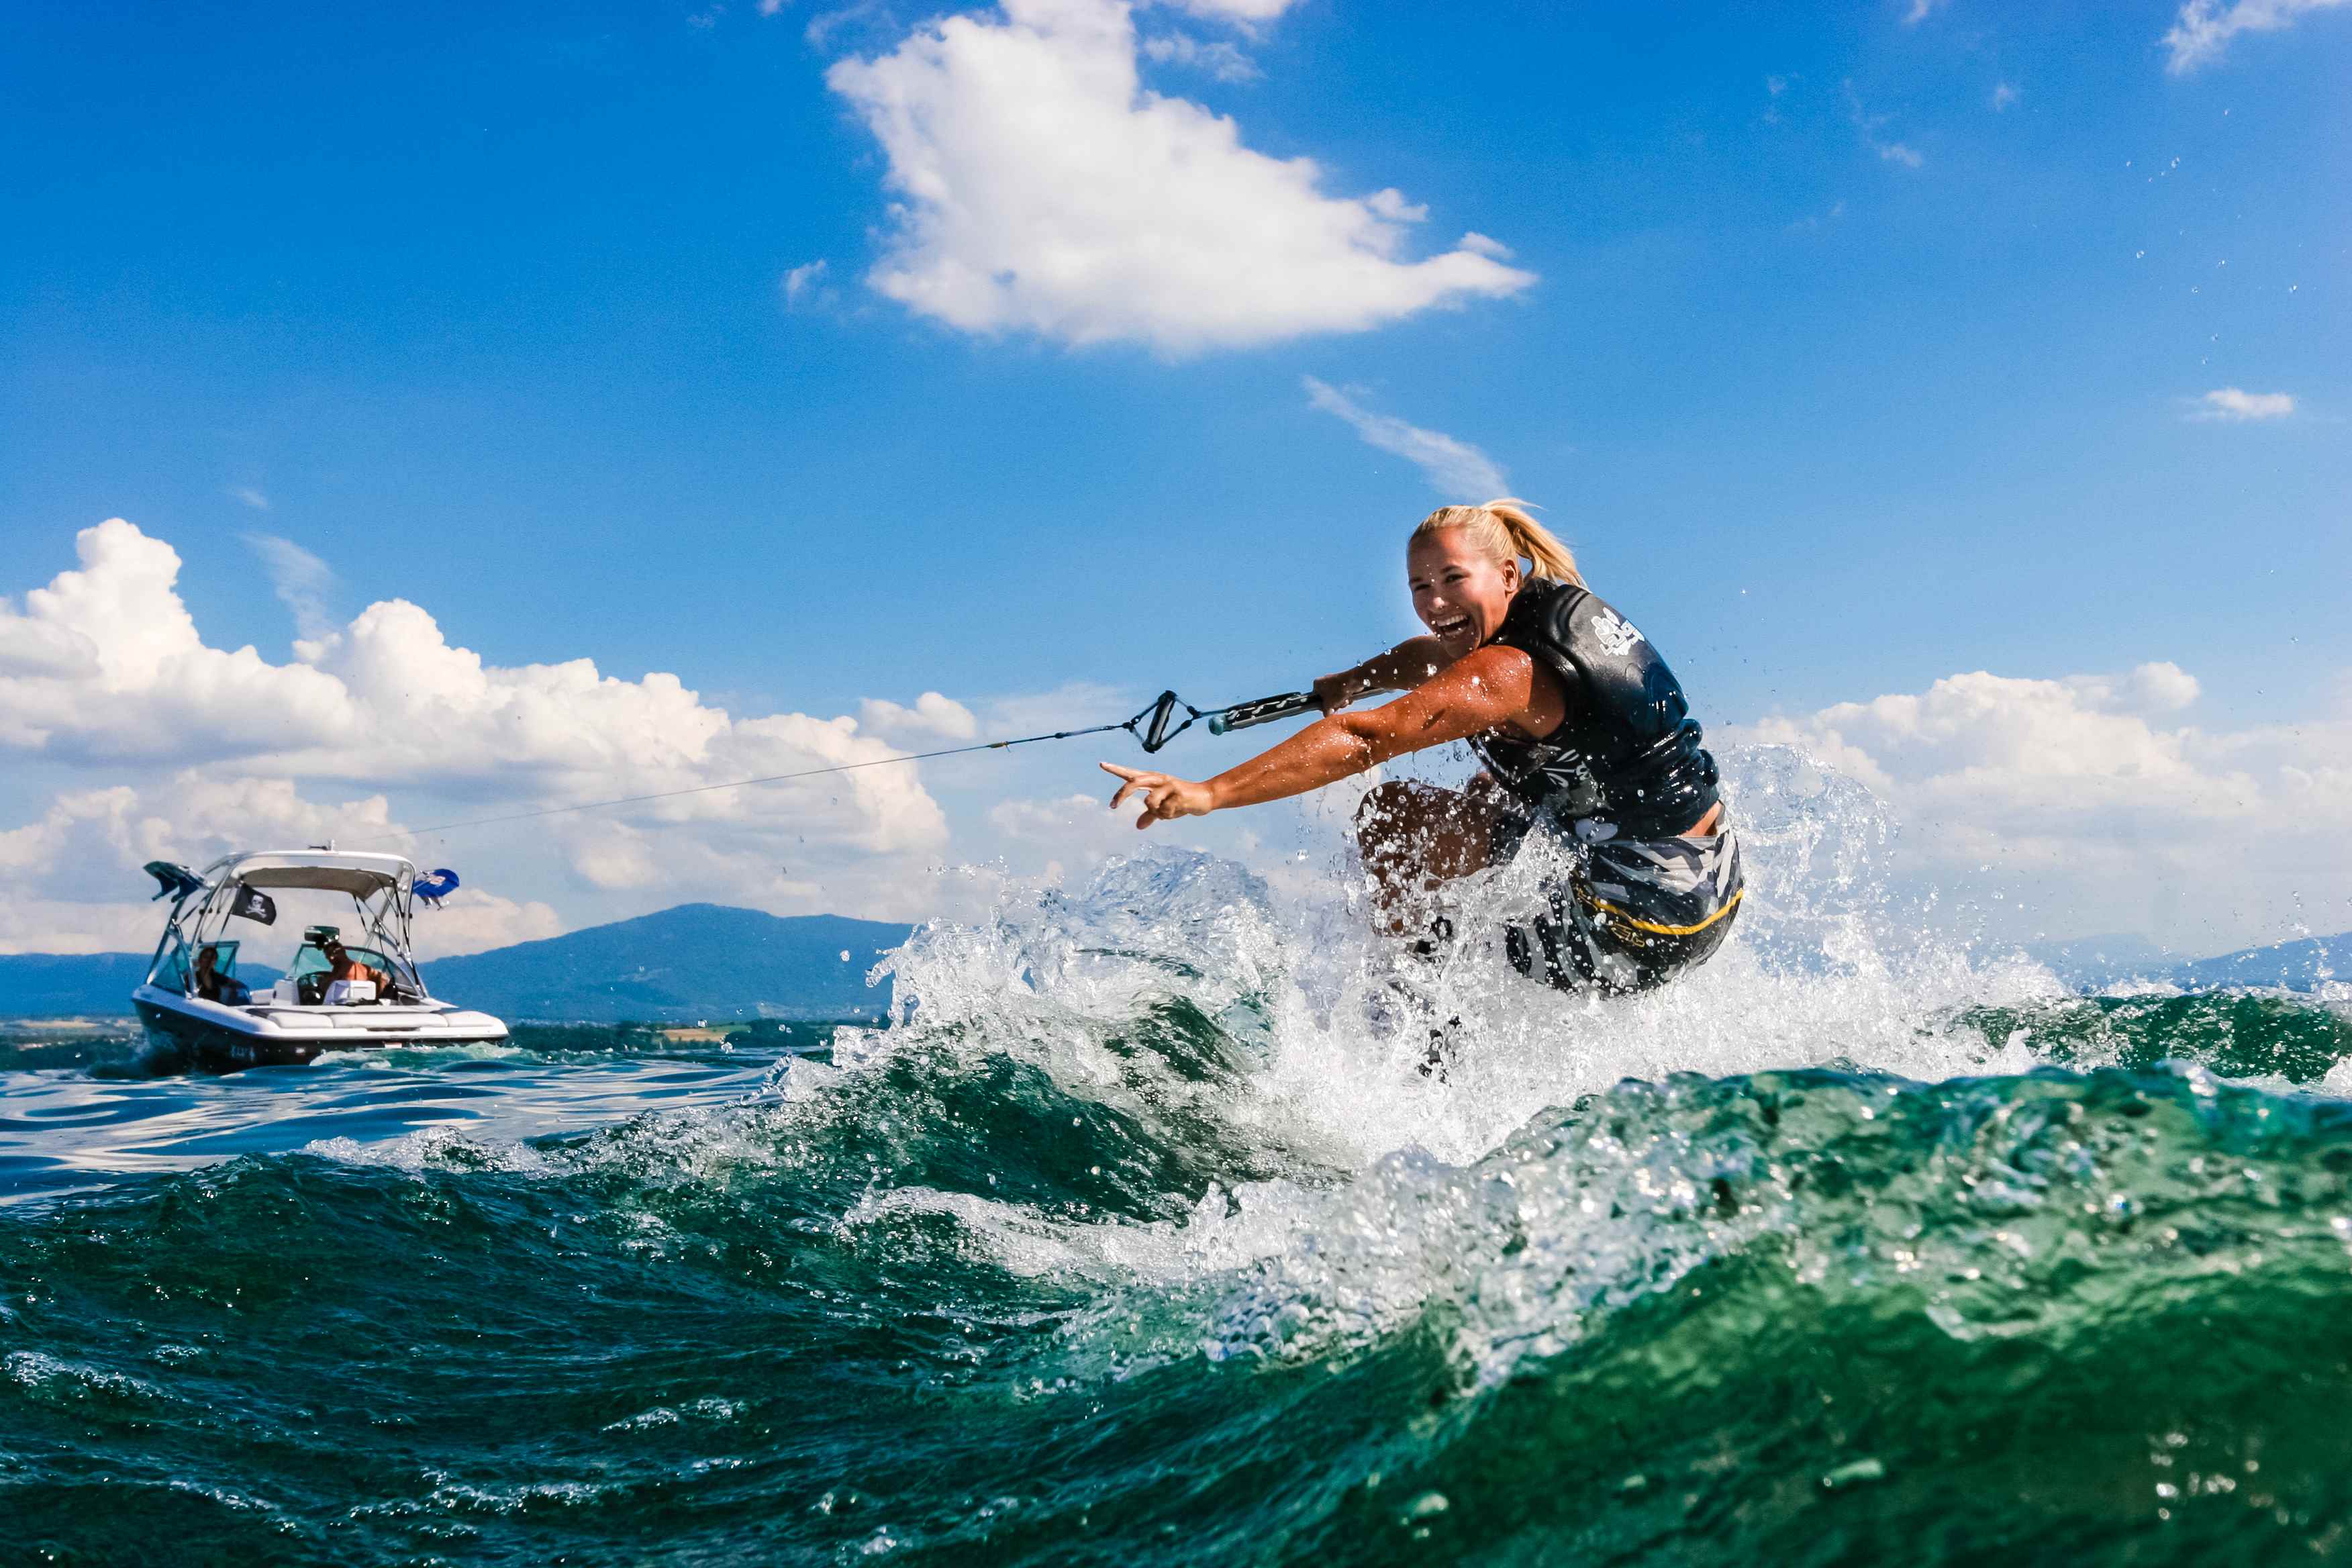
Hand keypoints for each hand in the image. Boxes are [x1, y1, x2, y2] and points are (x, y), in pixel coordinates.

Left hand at [1100, 763, 1216, 827]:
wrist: (1205, 797)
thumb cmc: (1182, 801)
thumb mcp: (1164, 809)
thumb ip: (1150, 816)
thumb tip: (1138, 826)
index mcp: (1153, 780)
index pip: (1131, 774)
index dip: (1116, 769)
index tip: (1102, 764)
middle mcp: (1159, 779)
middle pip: (1134, 783)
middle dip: (1121, 794)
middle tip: (1112, 806)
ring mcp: (1168, 785)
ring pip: (1149, 802)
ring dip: (1156, 812)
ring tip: (1169, 811)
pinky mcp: (1178, 793)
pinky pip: (1164, 811)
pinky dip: (1168, 815)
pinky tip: (1179, 810)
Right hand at [1312, 670, 1362, 714]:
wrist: (1354, 681)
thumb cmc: (1338, 691)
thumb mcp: (1328, 705)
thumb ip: (1325, 712)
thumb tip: (1326, 714)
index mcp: (1317, 684)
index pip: (1316, 699)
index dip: (1323, 706)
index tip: (1328, 709)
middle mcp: (1324, 681)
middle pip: (1327, 699)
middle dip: (1334, 705)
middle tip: (1338, 706)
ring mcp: (1334, 681)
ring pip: (1336, 698)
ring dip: (1341, 702)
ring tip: (1345, 701)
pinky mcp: (1343, 682)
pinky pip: (1342, 694)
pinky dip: (1345, 697)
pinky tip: (1349, 697)